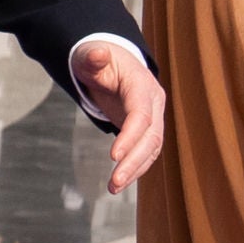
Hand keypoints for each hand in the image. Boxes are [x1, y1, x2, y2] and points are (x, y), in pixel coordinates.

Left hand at [70, 39, 165, 191]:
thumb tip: (97, 54)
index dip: (130, 136)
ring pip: (151, 149)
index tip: (112, 156)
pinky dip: (134, 168)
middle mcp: (153, 103)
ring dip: (135, 170)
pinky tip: (119, 182)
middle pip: (152, 137)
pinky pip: (145, 152)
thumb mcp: (89, 56)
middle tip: (113, 183)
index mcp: (142, 85)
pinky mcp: (146, 130)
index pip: (141, 115)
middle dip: (134, 162)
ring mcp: (153, 117)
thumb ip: (93, 57)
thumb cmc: (98, 60)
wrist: (111, 63)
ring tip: (112, 188)